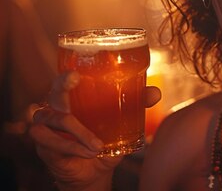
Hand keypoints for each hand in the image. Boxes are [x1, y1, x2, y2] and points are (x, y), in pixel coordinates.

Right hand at [29, 72, 161, 190]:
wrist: (94, 168)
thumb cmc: (105, 138)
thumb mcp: (122, 121)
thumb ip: (137, 104)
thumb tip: (156, 93)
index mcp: (73, 95)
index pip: (65, 79)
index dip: (67, 75)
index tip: (76, 75)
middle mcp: (56, 106)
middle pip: (54, 93)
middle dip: (64, 89)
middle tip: (74, 90)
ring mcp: (46, 124)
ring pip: (57, 120)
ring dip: (79, 133)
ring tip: (98, 146)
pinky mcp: (43, 144)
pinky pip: (50, 141)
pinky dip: (71, 146)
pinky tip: (86, 152)